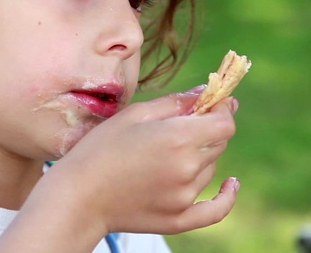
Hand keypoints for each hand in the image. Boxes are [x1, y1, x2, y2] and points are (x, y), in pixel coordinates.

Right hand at [50, 87, 239, 234]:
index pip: (224, 122)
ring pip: (210, 168)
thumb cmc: (100, 149)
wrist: (78, 196)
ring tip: (164, 155)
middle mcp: (187, 167)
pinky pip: (216, 210)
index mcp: (178, 138)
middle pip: (218, 143)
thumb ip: (175, 102)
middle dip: (208, 130)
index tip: (214, 104)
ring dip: (200, 157)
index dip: (222, 110)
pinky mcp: (180, 218)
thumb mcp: (134, 114)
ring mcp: (185, 196)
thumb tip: (207, 92)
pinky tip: (231, 185)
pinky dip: (227, 197)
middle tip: (184, 125)